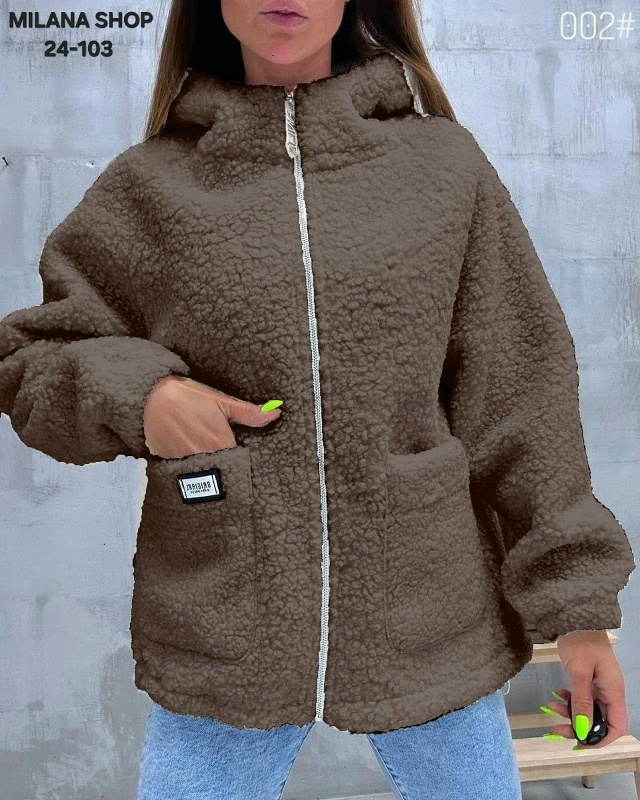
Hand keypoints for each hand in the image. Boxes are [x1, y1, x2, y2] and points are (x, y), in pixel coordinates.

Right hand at [143, 375, 282, 457]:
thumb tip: (276, 412)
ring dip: (208, 466)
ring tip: (204, 450)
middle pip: (223, 469)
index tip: (240, 453)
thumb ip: (249, 412)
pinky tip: (189, 452)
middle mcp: (204, 457)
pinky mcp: (170, 464)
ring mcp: (186, 463)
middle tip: (221, 452)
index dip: (241, 458)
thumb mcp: (221, 401)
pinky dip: (190, 466)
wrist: (151, 396)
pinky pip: (186, 471)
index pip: (240, 461)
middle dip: (226, 464)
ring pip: (204, 472)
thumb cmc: (189, 396)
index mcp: (221, 443)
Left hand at [544, 630, 628, 748]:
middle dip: (579, 727)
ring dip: (570, 713)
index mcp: (614, 691)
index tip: (579, 743)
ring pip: (587, 709)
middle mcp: (609, 691)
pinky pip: (581, 697)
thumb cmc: (580, 641)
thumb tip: (582, 729)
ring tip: (551, 707)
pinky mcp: (587, 678)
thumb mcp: (579, 672)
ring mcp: (598, 684)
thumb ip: (581, 701)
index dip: (600, 739)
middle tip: (556, 729)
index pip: (616, 727)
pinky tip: (557, 695)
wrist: (573, 616)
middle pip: (599, 720)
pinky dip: (569, 699)